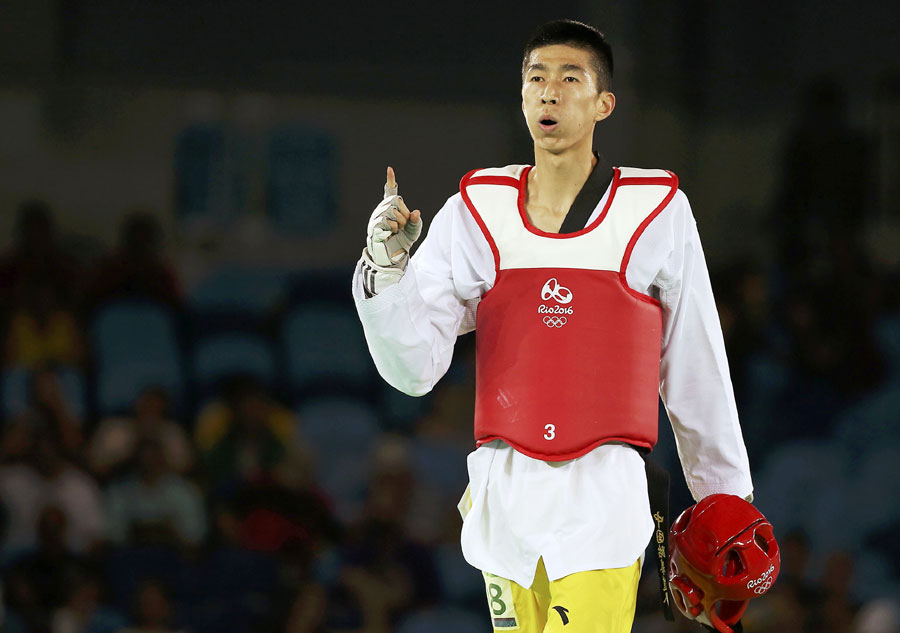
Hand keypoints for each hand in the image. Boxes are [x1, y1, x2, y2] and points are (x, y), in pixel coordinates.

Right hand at [362, 167, 423, 295]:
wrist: (393, 256)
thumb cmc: (403, 241)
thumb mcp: (414, 230)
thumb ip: (416, 220)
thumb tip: (416, 212)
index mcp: (392, 208)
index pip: (391, 192)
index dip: (390, 181)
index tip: (390, 169)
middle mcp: (382, 210)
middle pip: (395, 202)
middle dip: (403, 214)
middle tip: (402, 225)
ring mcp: (376, 217)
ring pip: (391, 210)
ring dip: (399, 222)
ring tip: (397, 230)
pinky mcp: (373, 226)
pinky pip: (386, 220)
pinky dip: (393, 227)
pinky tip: (391, 233)